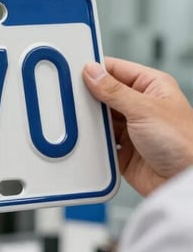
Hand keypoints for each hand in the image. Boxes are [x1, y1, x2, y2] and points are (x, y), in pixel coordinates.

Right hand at [83, 57, 192, 195]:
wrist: (184, 181)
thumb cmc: (185, 142)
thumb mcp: (144, 109)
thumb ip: (114, 90)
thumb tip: (92, 72)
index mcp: (152, 86)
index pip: (116, 69)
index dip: (96, 69)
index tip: (73, 72)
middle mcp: (141, 105)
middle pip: (104, 94)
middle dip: (89, 97)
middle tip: (70, 97)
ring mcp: (131, 128)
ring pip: (100, 118)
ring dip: (91, 121)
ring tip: (78, 119)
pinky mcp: (123, 149)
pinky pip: (100, 140)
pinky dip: (92, 140)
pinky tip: (86, 138)